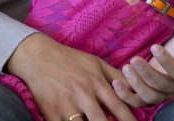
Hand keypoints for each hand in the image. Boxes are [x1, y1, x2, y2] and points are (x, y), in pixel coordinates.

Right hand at [6, 33, 135, 120]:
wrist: (40, 58)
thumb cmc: (71, 60)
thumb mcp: (96, 63)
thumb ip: (115, 76)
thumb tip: (134, 87)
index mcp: (96, 83)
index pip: (117, 105)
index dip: (128, 119)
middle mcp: (83, 95)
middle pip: (101, 120)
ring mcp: (66, 105)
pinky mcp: (51, 112)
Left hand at [113, 24, 173, 106]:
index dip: (166, 62)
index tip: (155, 46)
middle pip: (160, 86)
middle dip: (146, 74)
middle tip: (133, 60)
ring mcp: (162, 95)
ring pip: (148, 96)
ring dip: (135, 84)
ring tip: (125, 67)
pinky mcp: (149, 97)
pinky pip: (138, 102)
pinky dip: (126, 96)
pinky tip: (116, 83)